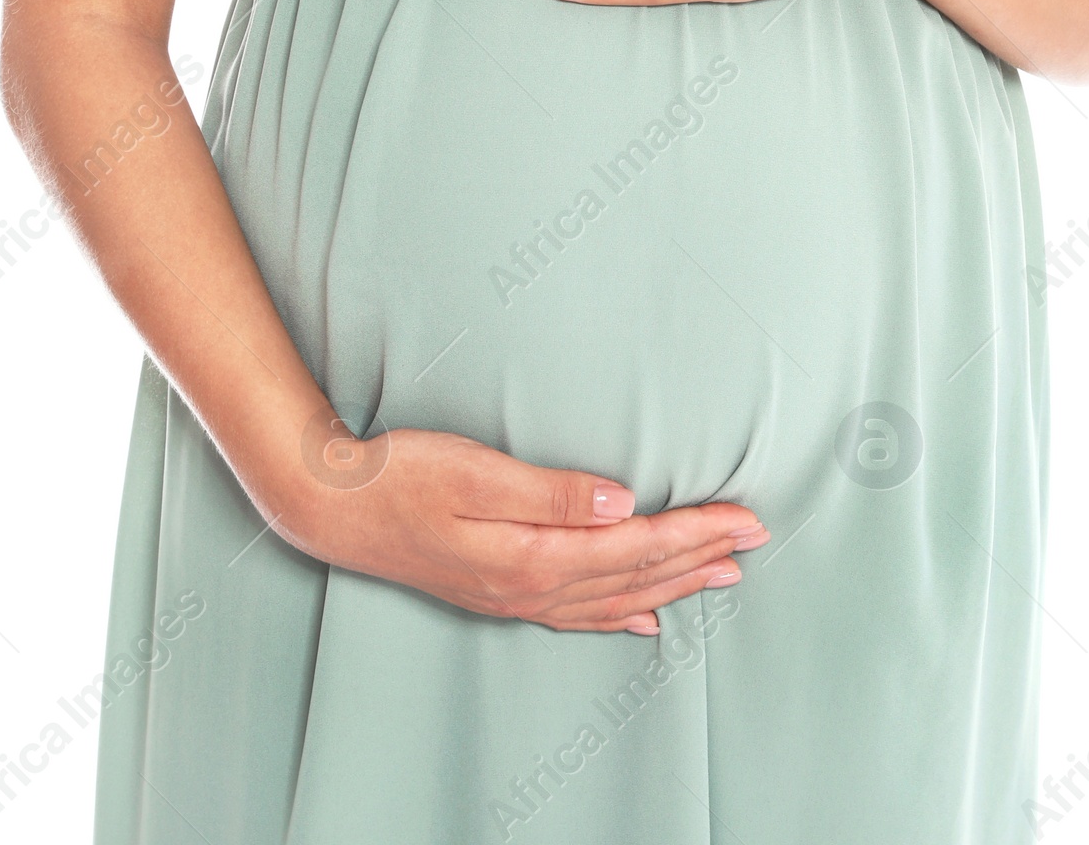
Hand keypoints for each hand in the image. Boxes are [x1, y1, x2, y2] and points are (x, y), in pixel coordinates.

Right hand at [277, 422, 767, 633]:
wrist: (332, 506)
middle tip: (756, 538)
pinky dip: (619, 613)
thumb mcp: (474, 473)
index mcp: (530, 556)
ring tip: (721, 575)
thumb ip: (551, 492)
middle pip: (634, 576)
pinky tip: (641, 616)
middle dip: (700, 557)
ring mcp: (512, 595)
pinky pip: (577, 612)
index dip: (695, 532)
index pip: (635, 547)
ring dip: (672, 583)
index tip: (745, 518)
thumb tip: (623, 504)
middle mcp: (528, 587)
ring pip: (613, 597)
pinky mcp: (497, 590)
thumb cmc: (398, 476)